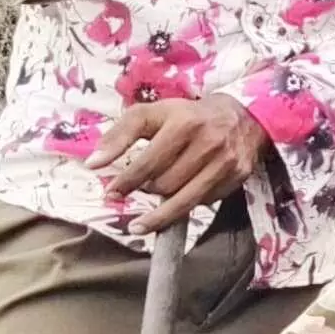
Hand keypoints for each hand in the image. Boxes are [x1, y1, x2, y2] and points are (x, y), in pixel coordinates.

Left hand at [98, 93, 268, 231]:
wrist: (242, 115)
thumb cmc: (187, 115)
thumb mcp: (151, 114)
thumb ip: (119, 135)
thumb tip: (93, 164)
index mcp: (183, 123)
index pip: (148, 163)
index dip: (126, 182)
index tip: (111, 194)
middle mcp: (208, 143)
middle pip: (164, 185)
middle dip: (146, 190)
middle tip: (139, 189)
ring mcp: (226, 162)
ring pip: (183, 201)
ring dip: (160, 211)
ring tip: (144, 219)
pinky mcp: (237, 177)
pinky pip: (203, 202)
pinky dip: (186, 204)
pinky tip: (179, 198)